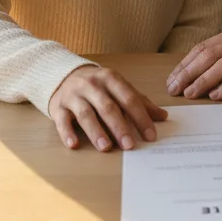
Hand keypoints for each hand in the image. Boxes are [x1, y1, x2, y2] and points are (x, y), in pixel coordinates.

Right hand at [48, 66, 167, 151]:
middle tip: (129, 145)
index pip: (129, 98)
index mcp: (111, 79)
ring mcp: (73, 95)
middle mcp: (92, 85)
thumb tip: (163, 116)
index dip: (140, 117)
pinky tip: (73, 144)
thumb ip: (139, 102)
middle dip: (119, 127)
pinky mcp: (58, 106)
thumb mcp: (118, 88)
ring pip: (86, 113)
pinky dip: (67, 132)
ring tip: (106, 147)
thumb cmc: (97, 86)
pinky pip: (61, 120)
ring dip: (96, 131)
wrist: (64, 75)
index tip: (150, 136)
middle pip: (107, 107)